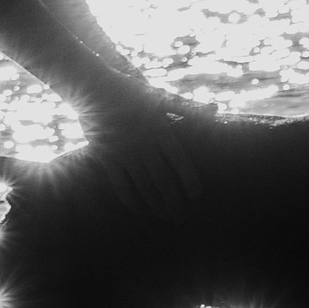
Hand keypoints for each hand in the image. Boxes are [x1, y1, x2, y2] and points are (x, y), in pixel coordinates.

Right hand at [79, 88, 202, 215]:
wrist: (94, 89)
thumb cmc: (131, 92)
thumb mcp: (160, 98)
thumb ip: (187, 108)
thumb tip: (215, 110)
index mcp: (160, 129)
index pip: (179, 160)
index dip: (188, 179)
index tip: (196, 196)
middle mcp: (143, 144)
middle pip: (162, 179)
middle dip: (173, 201)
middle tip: (182, 218)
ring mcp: (124, 153)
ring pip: (143, 185)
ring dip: (155, 204)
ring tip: (166, 218)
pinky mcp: (106, 157)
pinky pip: (120, 183)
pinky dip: (130, 198)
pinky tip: (139, 210)